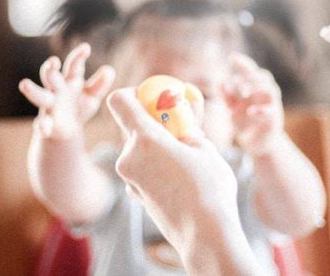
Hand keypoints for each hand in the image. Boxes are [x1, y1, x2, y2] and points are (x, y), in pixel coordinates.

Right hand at [19, 43, 115, 138]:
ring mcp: (49, 106)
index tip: (86, 48)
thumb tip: (109, 70)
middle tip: (52, 62)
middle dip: (50, 69)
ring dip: (33, 90)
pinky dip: (42, 126)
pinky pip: (41, 124)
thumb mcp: (92, 96)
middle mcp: (56, 90)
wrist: (67, 131)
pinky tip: (44, 128)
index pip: (73, 65)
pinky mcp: (47, 124)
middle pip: (50, 77)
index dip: (78, 56)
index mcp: (69, 81)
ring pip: (39, 96)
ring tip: (24, 84)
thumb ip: (100, 84)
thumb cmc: (79, 107)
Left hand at [107, 88, 259, 273]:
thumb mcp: (204, 147)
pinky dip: (155, 164)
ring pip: (138, 148)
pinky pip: (141, 168)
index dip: (134, 93)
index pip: (119, 101)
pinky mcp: (135, 194)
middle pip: (130, 125)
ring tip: (187, 154)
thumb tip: (184, 105)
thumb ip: (188, 124)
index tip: (154, 98)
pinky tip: (180, 176)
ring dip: (157, 144)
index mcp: (145, 139)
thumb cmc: (209, 189)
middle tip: (179, 125)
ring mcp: (129, 178)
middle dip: (153, 120)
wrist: (204, 236)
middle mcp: (129, 157)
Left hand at [222, 53, 285, 156]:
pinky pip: (271, 111)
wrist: (257, 143)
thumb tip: (219, 82)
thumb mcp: (233, 108)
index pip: (252, 71)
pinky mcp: (274, 120)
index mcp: (255, 88)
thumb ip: (227, 96)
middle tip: (235, 82)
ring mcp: (272, 106)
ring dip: (257, 88)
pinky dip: (260, 110)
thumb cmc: (245, 122)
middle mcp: (265, 94)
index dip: (244, 63)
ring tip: (243, 93)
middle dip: (249, 77)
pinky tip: (250, 112)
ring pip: (271, 89)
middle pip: (263, 77)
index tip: (232, 57)